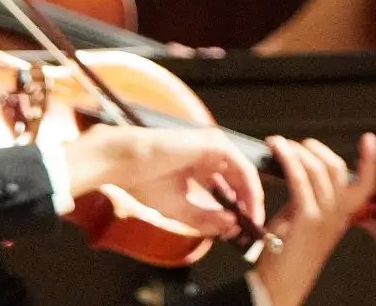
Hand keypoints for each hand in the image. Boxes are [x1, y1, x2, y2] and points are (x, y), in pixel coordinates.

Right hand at [59, 125, 264, 238]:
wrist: (125, 164)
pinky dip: (248, 190)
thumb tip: (232, 226)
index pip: (229, 187)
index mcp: (202, 166)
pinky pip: (242, 169)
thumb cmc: (145, 182)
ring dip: (251, 201)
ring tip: (250, 224)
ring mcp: (216, 147)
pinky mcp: (217, 144)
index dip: (238, 210)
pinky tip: (245, 209)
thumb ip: (206, 218)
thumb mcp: (181, 209)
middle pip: (240, 181)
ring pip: (244, 175)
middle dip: (247, 207)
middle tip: (251, 231)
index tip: (241, 232)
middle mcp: (212, 154)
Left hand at [251, 134, 375, 305]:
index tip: (368, 139)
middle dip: (316, 149)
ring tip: (279, 144)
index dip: (370, 162)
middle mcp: (337, 215)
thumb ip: (306, 200)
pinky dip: (289, 159)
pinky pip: (299, 179)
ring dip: (296, 151)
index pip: (365, 186)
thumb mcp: (303, 224)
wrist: (279, 287)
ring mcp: (324, 216)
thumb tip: (297, 173)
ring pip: (317, 170)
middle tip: (297, 144)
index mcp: (341, 217)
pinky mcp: (306, 219)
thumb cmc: (287, 258)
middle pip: (336, 169)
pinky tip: (279, 150)